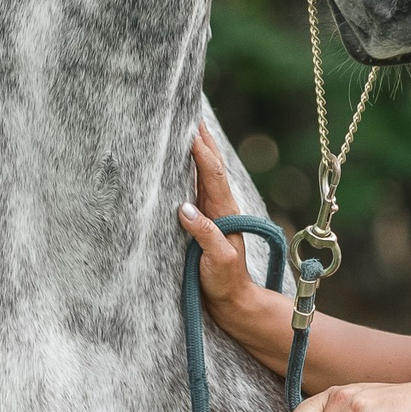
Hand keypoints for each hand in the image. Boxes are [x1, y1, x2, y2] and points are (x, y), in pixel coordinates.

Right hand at [177, 122, 271, 325]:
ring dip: (195, 148)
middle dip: (201, 136)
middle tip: (189, 109)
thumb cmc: (226, 283)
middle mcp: (218, 205)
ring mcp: (211, 212)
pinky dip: (187, 169)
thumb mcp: (217, 261)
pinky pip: (194, 187)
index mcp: (223, 210)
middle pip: (209, 163)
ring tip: (184, 124)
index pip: (211, 172)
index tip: (189, 124)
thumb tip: (185, 209)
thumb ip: (205, 235)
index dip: (200, 148)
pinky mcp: (202, 221)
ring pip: (201, 172)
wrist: (233, 303)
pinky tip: (178, 163)